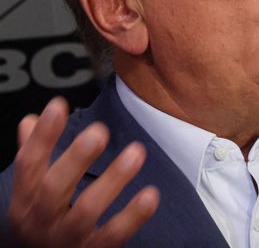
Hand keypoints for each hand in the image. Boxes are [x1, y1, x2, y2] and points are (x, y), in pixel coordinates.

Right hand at [8, 97, 159, 246]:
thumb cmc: (42, 224)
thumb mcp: (31, 194)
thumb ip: (34, 158)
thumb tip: (30, 121)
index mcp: (26, 199)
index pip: (29, 164)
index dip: (43, 135)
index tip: (58, 105)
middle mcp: (42, 219)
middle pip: (56, 187)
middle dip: (77, 158)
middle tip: (99, 131)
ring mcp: (68, 238)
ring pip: (87, 210)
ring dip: (113, 180)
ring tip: (136, 152)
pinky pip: (114, 235)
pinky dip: (134, 216)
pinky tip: (151, 194)